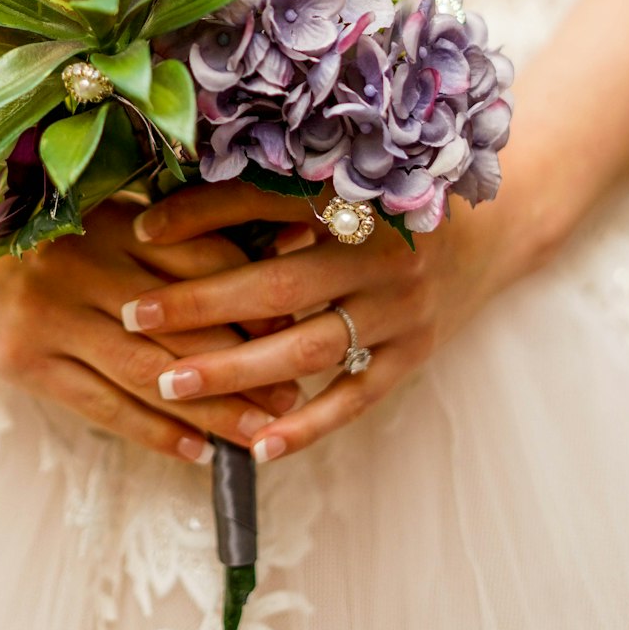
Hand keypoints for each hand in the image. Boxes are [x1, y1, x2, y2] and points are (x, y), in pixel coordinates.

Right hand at [0, 196, 302, 464]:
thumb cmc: (56, 232)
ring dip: (208, 408)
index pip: (198, 260)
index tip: (296, 327)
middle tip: (292, 396)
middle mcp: (82, 264)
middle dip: (243, 364)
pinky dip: (152, 431)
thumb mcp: (111, 215)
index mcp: (112, 219)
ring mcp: (50, 316)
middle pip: (179, 323)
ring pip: (146, 373)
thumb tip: (279, 252)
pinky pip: (100, 405)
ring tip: (257, 432)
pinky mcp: (26, 362)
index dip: (251, 296)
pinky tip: (195, 452)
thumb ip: (180, 234)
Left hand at [123, 179, 532, 462]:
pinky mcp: (414, 354)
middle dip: (200, 304)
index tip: (138, 230)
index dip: (201, 214)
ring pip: (308, 348)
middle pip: (278, 285)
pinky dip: (306, 425)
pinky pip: (354, 398)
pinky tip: (257, 446)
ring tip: (170, 383)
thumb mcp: (349, 183)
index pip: (266, 203)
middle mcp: (383, 253)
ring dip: (235, 371)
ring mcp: (402, 309)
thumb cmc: (396, 202)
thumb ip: (278, 195)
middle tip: (133, 316)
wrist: (495, 229)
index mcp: (359, 197)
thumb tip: (179, 204)